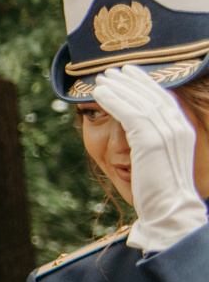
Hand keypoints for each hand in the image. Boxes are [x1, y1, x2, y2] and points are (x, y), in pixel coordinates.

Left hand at [92, 64, 207, 251]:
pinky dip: (113, 100)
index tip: (129, 72)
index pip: (164, 99)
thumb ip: (149, 142)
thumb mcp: (155, 160)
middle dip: (130, 81)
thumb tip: (129, 132)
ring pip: (139, 101)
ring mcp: (166, 133)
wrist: (169, 211)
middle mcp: (178, 128)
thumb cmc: (158, 192)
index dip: (146, 83)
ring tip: (101, 79)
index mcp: (183, 131)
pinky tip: (100, 93)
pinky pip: (129, 113)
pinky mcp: (151, 141)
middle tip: (111, 70)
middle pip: (152, 95)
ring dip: (118, 88)